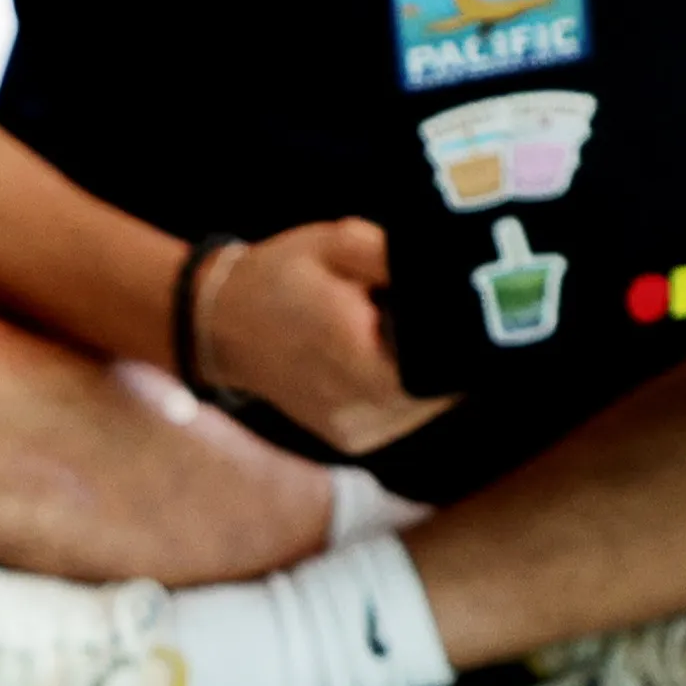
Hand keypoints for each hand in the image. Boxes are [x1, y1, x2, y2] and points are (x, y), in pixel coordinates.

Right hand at [196, 220, 446, 457]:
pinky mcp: (353, 441)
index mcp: (354, 349)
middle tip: (431, 313)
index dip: (463, 335)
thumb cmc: (283, 276)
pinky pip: (403, 416)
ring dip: (427, 371)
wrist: (222, 327)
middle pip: (443, 385)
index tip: (461, 307)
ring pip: (427, 404)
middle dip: (446, 349)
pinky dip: (405, 389)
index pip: (445, 359)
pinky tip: (380, 358)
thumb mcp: (335, 244)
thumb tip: (449, 270)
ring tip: (392, 333)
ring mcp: (355, 430)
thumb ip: (392, 256)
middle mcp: (357, 402)